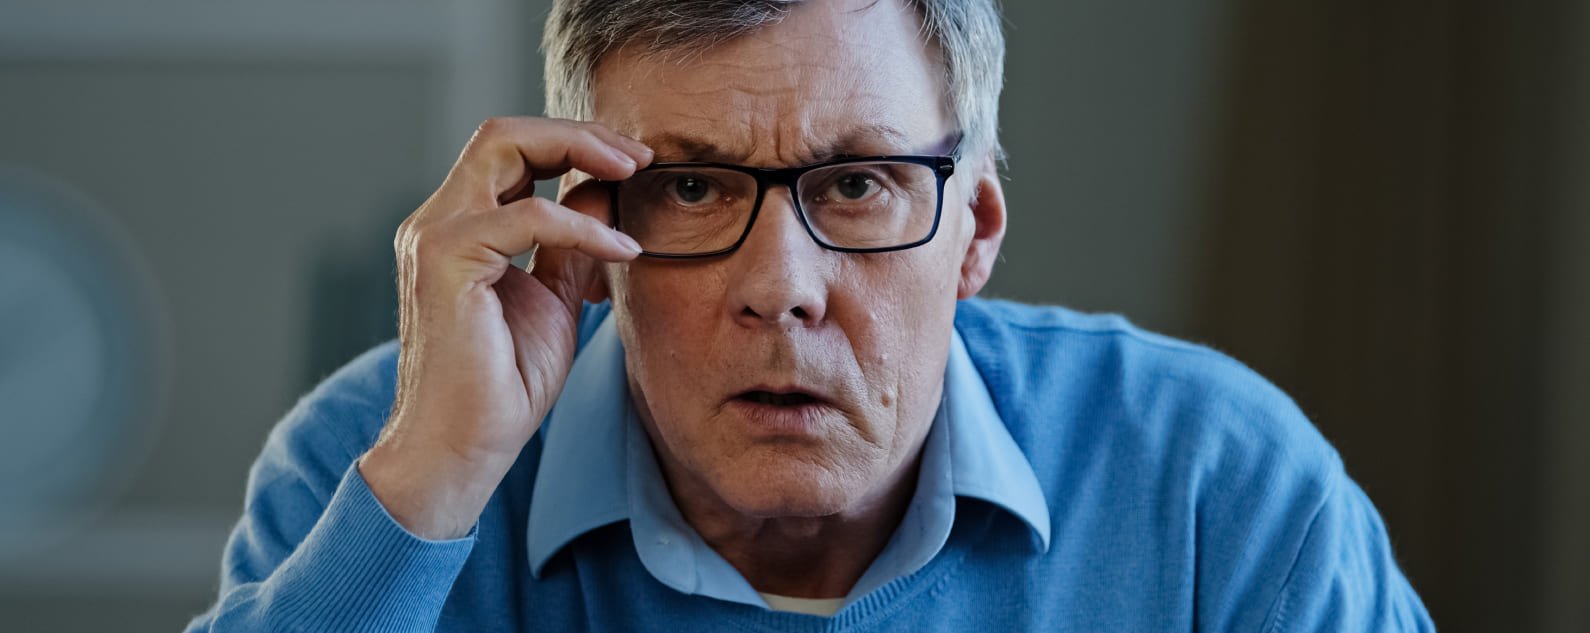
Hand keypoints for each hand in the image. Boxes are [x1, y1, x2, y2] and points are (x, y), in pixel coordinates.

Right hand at [359, 117, 651, 538]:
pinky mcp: (445, 261)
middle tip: (637, 155)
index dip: (571, 145)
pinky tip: (622, 251)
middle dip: (577, 133)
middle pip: (503, 132)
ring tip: (633, 175)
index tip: (631, 162)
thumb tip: (605, 195)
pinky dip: (582, 225)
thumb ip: (572, 246)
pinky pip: (526, 215)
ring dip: (577, 151)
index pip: (510, 152)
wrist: (462, 449)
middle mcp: (437, 222)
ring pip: (503, 146)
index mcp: (458, 228)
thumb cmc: (502, 385)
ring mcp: (434, 236)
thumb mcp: (555, 299)